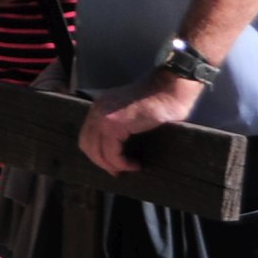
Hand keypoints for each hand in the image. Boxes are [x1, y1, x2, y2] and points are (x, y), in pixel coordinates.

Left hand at [77, 72, 202, 175]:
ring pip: (97, 151)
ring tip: (130, 167)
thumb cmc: (159, 99)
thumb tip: (119, 149)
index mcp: (100, 106)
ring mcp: (104, 116)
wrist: (171, 87)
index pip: (88, 135)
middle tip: (119, 171)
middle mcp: (97, 110)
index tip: (113, 164)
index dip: (98, 153)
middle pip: (87, 145)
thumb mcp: (131, 112)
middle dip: (102, 162)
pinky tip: (135, 164)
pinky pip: (111, 152)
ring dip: (112, 164)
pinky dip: (121, 163)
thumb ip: (120, 125)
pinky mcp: (115, 124)